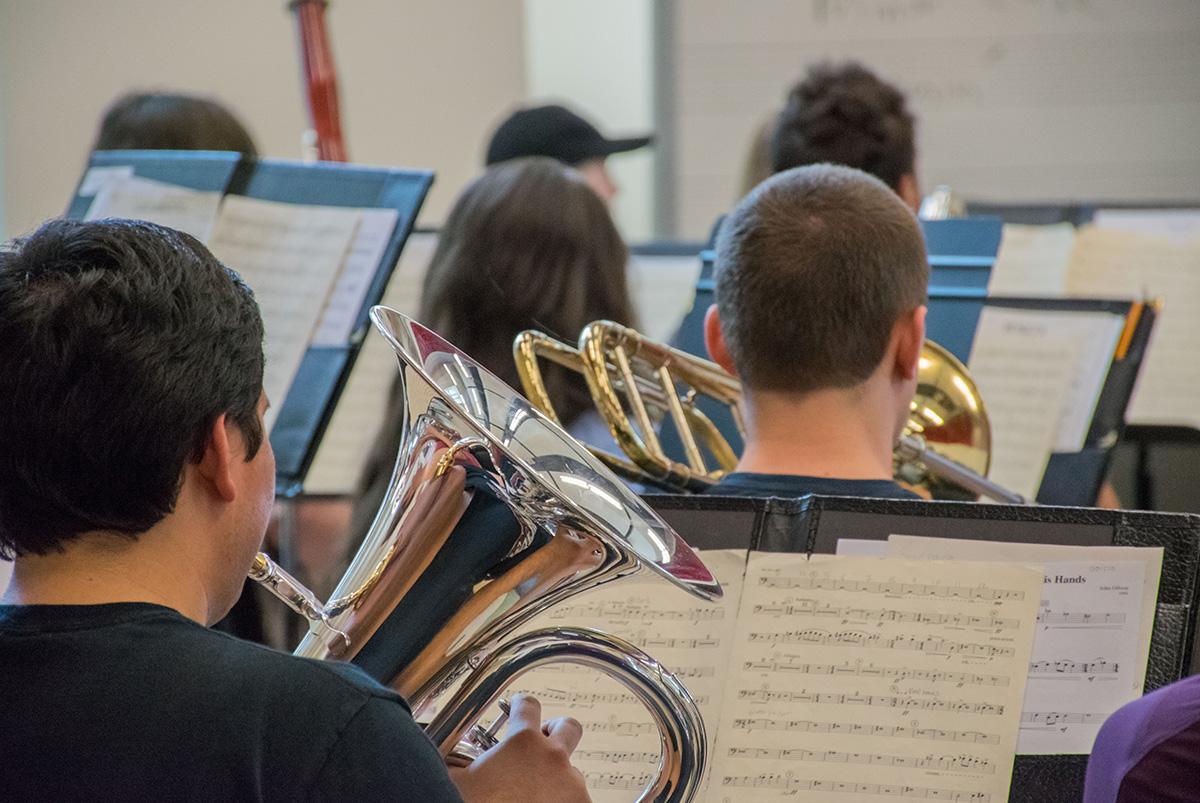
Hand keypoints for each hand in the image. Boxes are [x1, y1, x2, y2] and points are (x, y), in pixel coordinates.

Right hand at [449, 694, 589, 802]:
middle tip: (542, 741)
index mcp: (522, 744)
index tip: (518, 708)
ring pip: (571, 770)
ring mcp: (572, 783)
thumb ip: (457, 763)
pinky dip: (563, 801)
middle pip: (568, 726)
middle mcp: (553, 758)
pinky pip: (577, 798)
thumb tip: (447, 760)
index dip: (521, 706)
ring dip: (557, 777)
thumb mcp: (458, 781)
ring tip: (535, 794)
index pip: (527, 707)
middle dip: (556, 731)